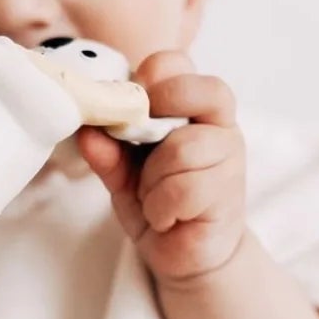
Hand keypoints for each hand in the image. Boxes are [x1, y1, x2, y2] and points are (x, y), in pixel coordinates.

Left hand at [76, 51, 246, 286]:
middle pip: (198, 91)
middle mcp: (218, 125)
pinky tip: (166, 218)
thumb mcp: (123, 175)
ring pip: (182, 149)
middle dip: (159, 115)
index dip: (151, 77)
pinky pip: (184, 189)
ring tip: (153, 199)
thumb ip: (108, 153)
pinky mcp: (230, 193)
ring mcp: (229, 158)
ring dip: (153, 181)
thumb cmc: (158, 203)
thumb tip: (88, 132)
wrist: (184, 255)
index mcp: (191, 107)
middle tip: (142, 148)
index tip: (130, 107)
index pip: (178, 63)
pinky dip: (162, 208)